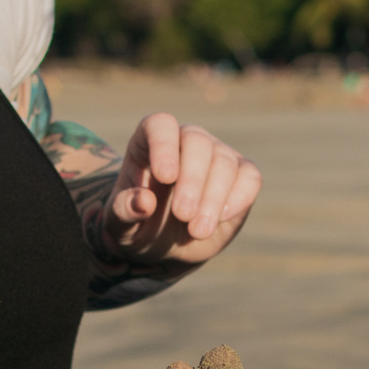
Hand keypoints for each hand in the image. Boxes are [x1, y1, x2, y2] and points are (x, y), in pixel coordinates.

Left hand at [98, 115, 260, 270]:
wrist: (163, 243)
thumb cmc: (137, 224)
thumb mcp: (119, 224)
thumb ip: (124, 210)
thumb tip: (144, 201)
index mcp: (151, 141)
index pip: (161, 125)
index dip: (164, 146)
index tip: (165, 177)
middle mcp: (186, 140)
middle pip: (197, 142)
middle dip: (192, 180)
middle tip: (182, 215)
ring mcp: (217, 155)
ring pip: (224, 162)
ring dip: (212, 198)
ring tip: (196, 231)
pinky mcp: (242, 176)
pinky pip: (250, 178)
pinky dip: (239, 198)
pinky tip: (221, 219)